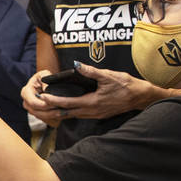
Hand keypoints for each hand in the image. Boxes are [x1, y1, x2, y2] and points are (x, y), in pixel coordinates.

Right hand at [20, 70, 64, 127]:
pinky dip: (55, 119)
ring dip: (54, 116)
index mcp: (26, 92)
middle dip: (51, 112)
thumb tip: (46, 89)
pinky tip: (63, 115)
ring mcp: (31, 110)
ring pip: (42, 118)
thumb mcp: (44, 74)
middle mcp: (26, 103)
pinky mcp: (38, 115)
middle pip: (38, 112)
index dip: (45, 105)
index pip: (34, 103)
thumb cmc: (44, 77)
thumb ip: (45, 80)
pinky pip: (46, 120)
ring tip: (65, 113)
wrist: (44, 83)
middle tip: (63, 110)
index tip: (56, 104)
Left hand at [39, 62, 174, 119]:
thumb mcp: (109, 75)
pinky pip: (80, 115)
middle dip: (52, 108)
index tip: (43, 96)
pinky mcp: (98, 114)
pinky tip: (65, 107)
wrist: (141, 97)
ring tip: (48, 105)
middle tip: (40, 102)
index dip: (53, 100)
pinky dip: (70, 111)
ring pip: (73, 115)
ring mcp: (95, 115)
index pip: (67, 103)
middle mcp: (91, 112)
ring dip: (60, 111)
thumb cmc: (126, 85)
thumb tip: (76, 65)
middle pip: (66, 113)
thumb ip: (91, 71)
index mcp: (92, 102)